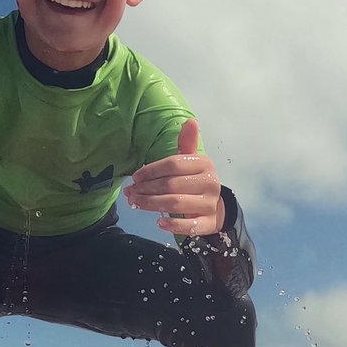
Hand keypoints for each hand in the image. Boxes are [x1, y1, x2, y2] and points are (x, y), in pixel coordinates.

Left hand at [124, 118, 224, 235]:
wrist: (216, 207)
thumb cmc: (195, 181)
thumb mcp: (191, 161)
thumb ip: (187, 143)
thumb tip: (191, 121)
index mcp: (204, 164)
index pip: (173, 164)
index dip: (151, 170)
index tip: (135, 177)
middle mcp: (210, 183)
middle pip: (171, 185)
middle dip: (146, 189)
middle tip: (130, 192)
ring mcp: (210, 204)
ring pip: (176, 204)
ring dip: (151, 204)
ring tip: (135, 203)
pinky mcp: (209, 223)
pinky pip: (190, 226)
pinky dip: (173, 226)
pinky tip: (159, 223)